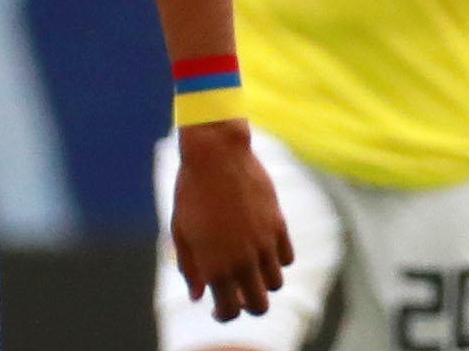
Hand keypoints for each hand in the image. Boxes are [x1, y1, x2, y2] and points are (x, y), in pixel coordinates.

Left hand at [171, 120, 291, 322]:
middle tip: (238, 292)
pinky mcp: (278, 224)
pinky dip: (277, 260)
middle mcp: (243, 260)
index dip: (224, 314)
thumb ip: (190, 268)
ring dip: (263, 282)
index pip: (229, 311)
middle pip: (259, 305)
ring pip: (276, 284)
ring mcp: (264, 243)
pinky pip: (287, 257)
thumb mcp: (181, 233)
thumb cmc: (192, 192)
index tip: (219, 306)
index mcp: (215, 267)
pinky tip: (263, 249)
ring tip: (250, 268)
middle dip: (249, 305)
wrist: (216, 154)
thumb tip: (198, 296)